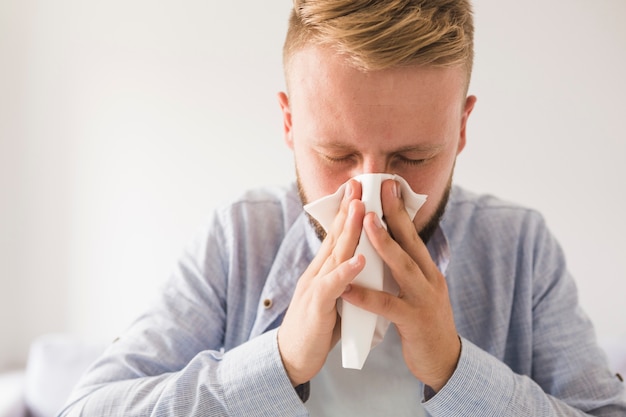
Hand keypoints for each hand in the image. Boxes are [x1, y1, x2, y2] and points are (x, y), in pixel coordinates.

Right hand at [278, 179, 365, 385]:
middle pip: (335, 237)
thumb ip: (343, 278)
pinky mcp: (316, 308)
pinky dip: (346, 272)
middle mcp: (317, 273)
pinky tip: (359, 259)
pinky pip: (332, 287)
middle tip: (358, 185)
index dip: (348, 213)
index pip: (337, 236)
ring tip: (361, 209)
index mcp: (323, 271)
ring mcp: (314, 288)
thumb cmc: (316, 328)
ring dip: (348, 231)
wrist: (292, 358)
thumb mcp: (332, 297)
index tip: (359, 191)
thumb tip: (361, 261)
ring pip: (334, 255)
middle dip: (348, 210)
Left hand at [341, 179, 459, 391]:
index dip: (400, 210)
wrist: (444, 361)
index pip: (412, 235)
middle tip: (380, 191)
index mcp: (427, 271)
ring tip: (365, 224)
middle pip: (411, 242)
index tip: (388, 186)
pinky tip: (348, 288)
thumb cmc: (423, 322)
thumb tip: (387, 245)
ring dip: (383, 244)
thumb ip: (406, 269)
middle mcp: (429, 279)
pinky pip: (387, 306)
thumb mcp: (419, 290)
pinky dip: (367, 295)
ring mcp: (424, 300)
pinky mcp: (414, 322)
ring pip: (403, 267)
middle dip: (395, 215)